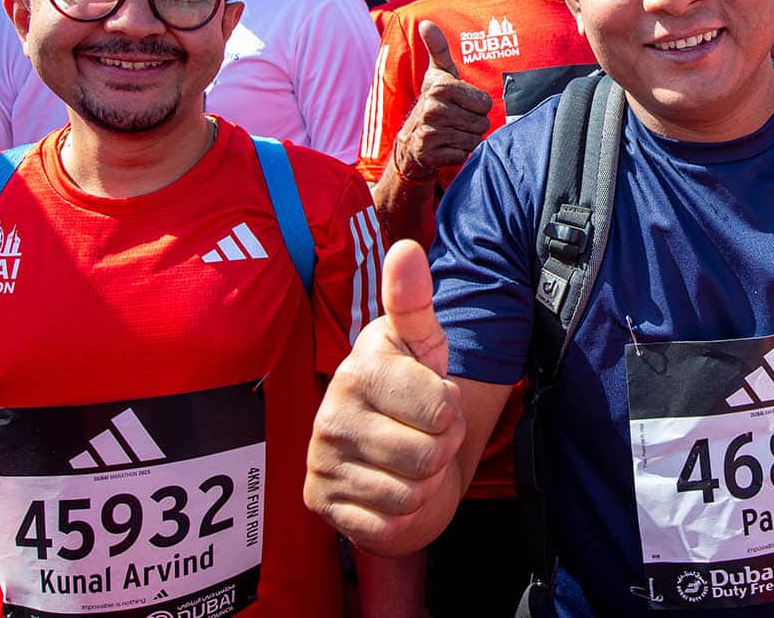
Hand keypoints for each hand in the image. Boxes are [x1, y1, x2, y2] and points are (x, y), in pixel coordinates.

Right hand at [305, 239, 464, 554]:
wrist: (391, 455)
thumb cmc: (412, 393)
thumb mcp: (424, 346)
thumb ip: (415, 301)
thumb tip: (406, 248)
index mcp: (359, 368)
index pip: (441, 407)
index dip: (452, 409)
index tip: (432, 399)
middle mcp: (330, 414)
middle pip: (429, 453)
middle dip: (441, 449)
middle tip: (423, 434)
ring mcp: (321, 462)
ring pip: (411, 492)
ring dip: (425, 483)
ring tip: (408, 460)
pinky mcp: (322, 507)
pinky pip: (388, 525)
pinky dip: (404, 515)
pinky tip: (390, 492)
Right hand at [390, 21, 492, 178]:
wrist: (412, 139)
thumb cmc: (435, 101)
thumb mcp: (438, 73)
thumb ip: (438, 48)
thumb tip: (426, 23)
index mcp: (439, 86)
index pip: (485, 103)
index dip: (478, 106)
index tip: (462, 103)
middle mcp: (432, 108)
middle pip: (482, 123)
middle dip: (474, 124)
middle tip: (457, 120)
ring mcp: (429, 132)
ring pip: (473, 139)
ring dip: (467, 139)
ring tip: (452, 132)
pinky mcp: (428, 153)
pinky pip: (462, 154)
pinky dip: (458, 153)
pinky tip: (446, 146)